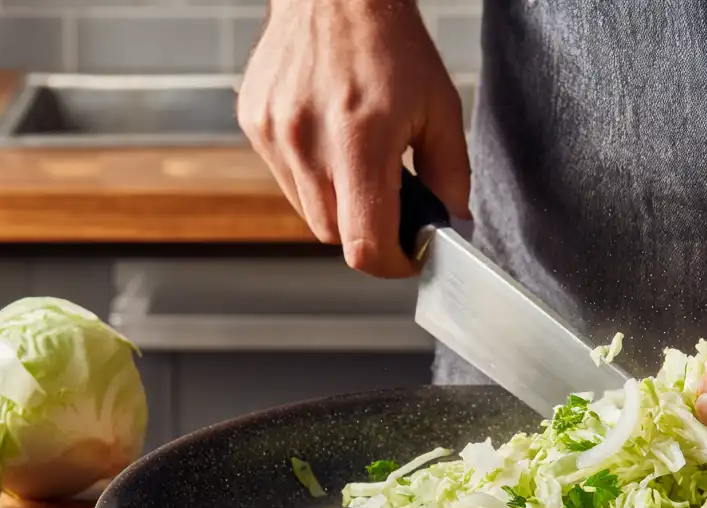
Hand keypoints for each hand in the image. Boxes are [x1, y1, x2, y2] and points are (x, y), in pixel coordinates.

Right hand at [237, 0, 469, 275]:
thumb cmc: (391, 44)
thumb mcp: (441, 109)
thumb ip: (451, 178)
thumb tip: (450, 228)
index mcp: (359, 139)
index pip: (364, 245)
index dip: (391, 264)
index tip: (407, 257)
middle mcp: (308, 141)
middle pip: (335, 237)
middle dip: (367, 233)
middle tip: (392, 205)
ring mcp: (275, 134)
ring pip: (310, 214)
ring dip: (339, 207)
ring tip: (360, 163)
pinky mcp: (255, 125)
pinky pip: (287, 182)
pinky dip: (313, 179)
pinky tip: (331, 141)